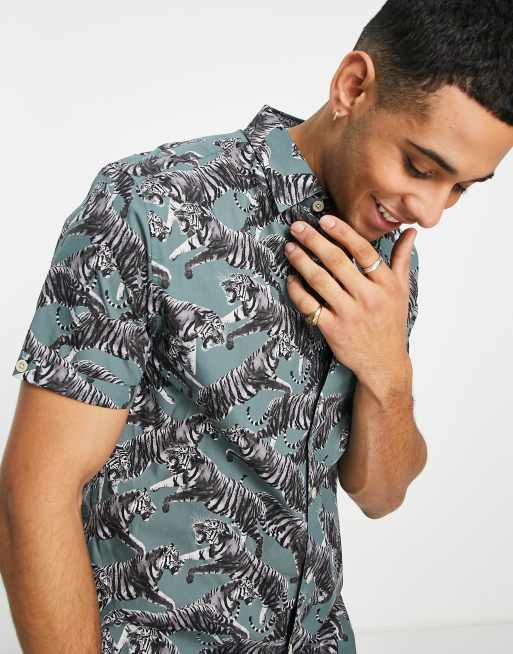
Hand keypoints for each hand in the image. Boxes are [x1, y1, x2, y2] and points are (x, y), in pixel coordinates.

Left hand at [284, 214, 416, 388]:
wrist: (384, 363)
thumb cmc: (391, 323)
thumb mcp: (402, 291)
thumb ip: (402, 259)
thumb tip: (410, 232)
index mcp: (385, 284)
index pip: (362, 251)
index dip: (342, 232)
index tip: (325, 219)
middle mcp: (368, 297)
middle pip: (336, 261)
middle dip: (314, 240)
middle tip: (297, 227)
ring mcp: (349, 314)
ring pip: (319, 280)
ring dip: (301, 261)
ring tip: (290, 247)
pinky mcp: (332, 329)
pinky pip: (309, 305)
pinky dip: (297, 290)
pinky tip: (291, 278)